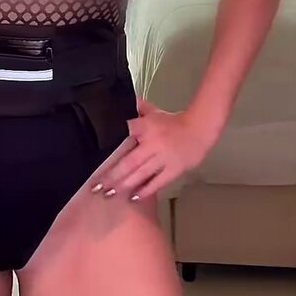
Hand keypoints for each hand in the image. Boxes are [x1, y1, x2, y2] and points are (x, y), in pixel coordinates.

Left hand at [90, 96, 216, 201]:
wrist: (199, 129)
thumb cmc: (173, 122)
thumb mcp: (154, 111)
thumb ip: (138, 107)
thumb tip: (124, 98)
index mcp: (146, 127)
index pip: (125, 133)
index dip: (111, 143)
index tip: (96, 156)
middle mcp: (152, 143)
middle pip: (129, 161)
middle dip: (112, 175)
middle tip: (97, 186)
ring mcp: (163, 158)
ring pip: (140, 174)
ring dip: (124, 185)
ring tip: (109, 193)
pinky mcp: (173, 169)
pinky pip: (157, 182)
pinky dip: (146, 190)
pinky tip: (133, 197)